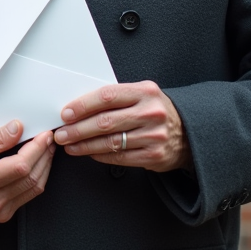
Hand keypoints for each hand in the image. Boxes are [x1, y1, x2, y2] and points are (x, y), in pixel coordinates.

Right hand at [0, 120, 55, 222]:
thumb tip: (17, 128)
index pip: (20, 167)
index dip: (36, 149)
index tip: (43, 135)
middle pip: (31, 176)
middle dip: (43, 154)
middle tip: (47, 139)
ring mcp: (1, 210)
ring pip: (35, 186)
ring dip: (45, 165)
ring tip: (46, 149)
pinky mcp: (6, 213)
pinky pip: (31, 194)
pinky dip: (38, 176)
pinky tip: (38, 164)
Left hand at [53, 81, 189, 172]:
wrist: (189, 132)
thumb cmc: (156, 110)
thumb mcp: (141, 95)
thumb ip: (116, 97)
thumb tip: (79, 106)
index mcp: (145, 92)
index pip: (107, 96)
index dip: (83, 105)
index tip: (66, 113)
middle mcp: (151, 113)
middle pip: (105, 122)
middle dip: (78, 129)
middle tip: (62, 133)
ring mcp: (154, 136)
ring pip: (110, 142)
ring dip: (85, 145)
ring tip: (70, 145)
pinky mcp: (154, 155)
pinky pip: (120, 157)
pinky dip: (100, 156)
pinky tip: (89, 153)